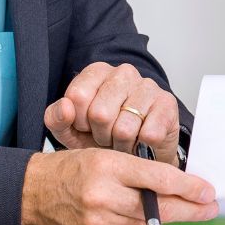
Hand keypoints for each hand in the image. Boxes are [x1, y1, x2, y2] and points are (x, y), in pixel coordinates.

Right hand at [21, 149, 217, 224]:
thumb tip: (177, 186)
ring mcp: (97, 223)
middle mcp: (102, 195)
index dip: (188, 187)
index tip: (208, 192)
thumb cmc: (71, 169)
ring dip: (165, 220)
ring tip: (178, 211)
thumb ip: (138, 170)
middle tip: (209, 208)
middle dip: (189, 209)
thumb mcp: (105, 155)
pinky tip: (145, 221)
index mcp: (108, 166)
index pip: (158, 178)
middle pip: (158, 207)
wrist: (33, 193)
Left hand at [45, 62, 179, 162]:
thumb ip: (56, 118)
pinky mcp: (167, 103)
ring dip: (122, 144)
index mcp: (97, 72)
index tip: (87, 126)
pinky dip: (142, 147)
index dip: (79, 122)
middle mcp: (123, 72)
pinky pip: (149, 134)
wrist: (137, 153)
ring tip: (124, 141)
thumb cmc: (102, 137)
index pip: (77, 97)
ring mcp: (148, 86)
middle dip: (101, 135)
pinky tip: (142, 141)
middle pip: (100, 113)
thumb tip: (65, 107)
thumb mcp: (71, 130)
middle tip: (107, 136)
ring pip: (124, 128)